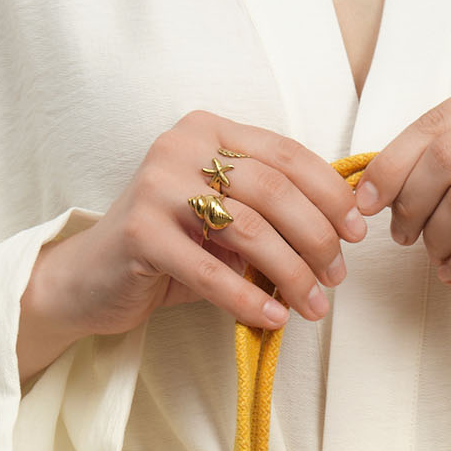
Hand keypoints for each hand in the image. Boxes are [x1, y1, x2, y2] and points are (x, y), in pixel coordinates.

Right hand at [17, 112, 368, 382]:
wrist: (92, 280)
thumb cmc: (170, 250)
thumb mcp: (224, 221)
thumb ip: (270, 213)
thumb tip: (343, 232)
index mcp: (209, 131)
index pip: (286, 154)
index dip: (330, 194)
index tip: (357, 232)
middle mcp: (180, 147)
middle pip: (274, 190)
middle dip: (316, 237)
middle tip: (336, 277)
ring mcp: (156, 186)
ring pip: (250, 229)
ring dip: (292, 273)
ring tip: (314, 306)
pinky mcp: (140, 232)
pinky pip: (212, 271)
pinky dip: (249, 299)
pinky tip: (274, 319)